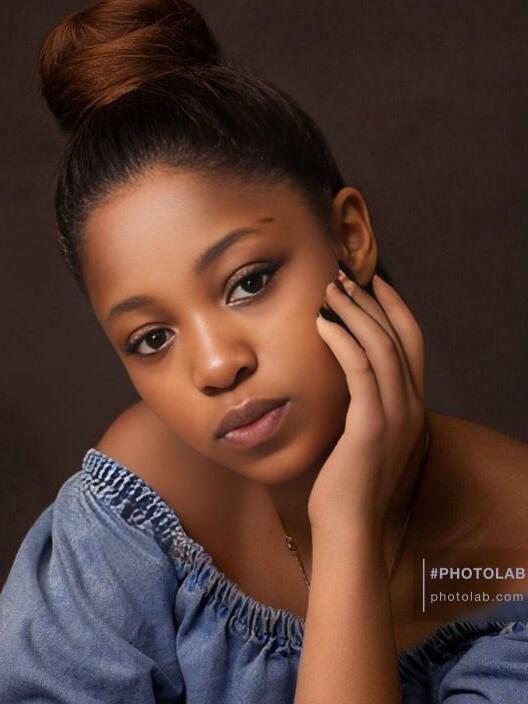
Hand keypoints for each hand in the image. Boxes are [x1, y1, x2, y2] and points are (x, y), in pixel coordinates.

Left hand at [308, 270, 425, 539]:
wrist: (348, 528)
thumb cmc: (345, 485)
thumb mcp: (361, 437)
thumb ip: (362, 406)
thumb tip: (342, 379)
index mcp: (412, 407)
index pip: (411, 343)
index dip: (394, 308)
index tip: (372, 283)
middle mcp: (412, 406)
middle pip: (399, 336)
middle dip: (372, 300)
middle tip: (343, 276)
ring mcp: (396, 415)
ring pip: (381, 346)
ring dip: (354, 311)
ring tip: (329, 288)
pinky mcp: (372, 425)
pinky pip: (360, 369)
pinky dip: (343, 339)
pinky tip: (321, 323)